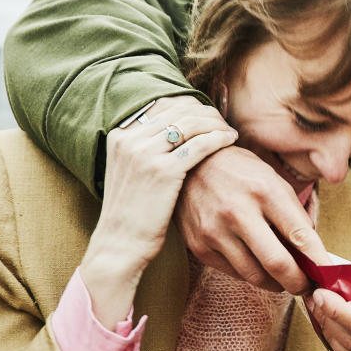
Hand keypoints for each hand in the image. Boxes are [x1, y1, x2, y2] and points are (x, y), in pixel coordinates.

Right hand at [81, 99, 237, 327]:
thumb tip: (178, 130)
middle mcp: (130, 139)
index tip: (208, 115)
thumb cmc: (133, 212)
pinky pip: (200, 144)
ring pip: (192, 123)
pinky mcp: (163, 171)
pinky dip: (219, 138)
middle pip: (180, 110)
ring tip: (230, 131)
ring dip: (216, 123)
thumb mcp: (132, 171)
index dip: (191, 107)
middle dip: (206, 113)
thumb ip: (148, 148)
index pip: (164, 105)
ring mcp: (145, 154)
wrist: (119, 245)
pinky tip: (230, 141)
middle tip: (224, 121)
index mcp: (121, 135)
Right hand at [175, 140, 329, 294]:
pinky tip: (256, 266)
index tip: (328, 275)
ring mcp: (215, 231)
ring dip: (274, 283)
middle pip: (277, 264)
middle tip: (306, 287)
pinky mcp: (199, 246)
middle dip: (297, 283)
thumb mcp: (273, 181)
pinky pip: (233, 273)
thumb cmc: (240, 173)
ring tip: (283, 279)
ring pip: (254, 275)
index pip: (300, 235)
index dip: (318, 261)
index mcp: (265, 191)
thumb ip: (293, 215)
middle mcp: (238, 212)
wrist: (190, 165)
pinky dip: (250, 274)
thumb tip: (311, 253)